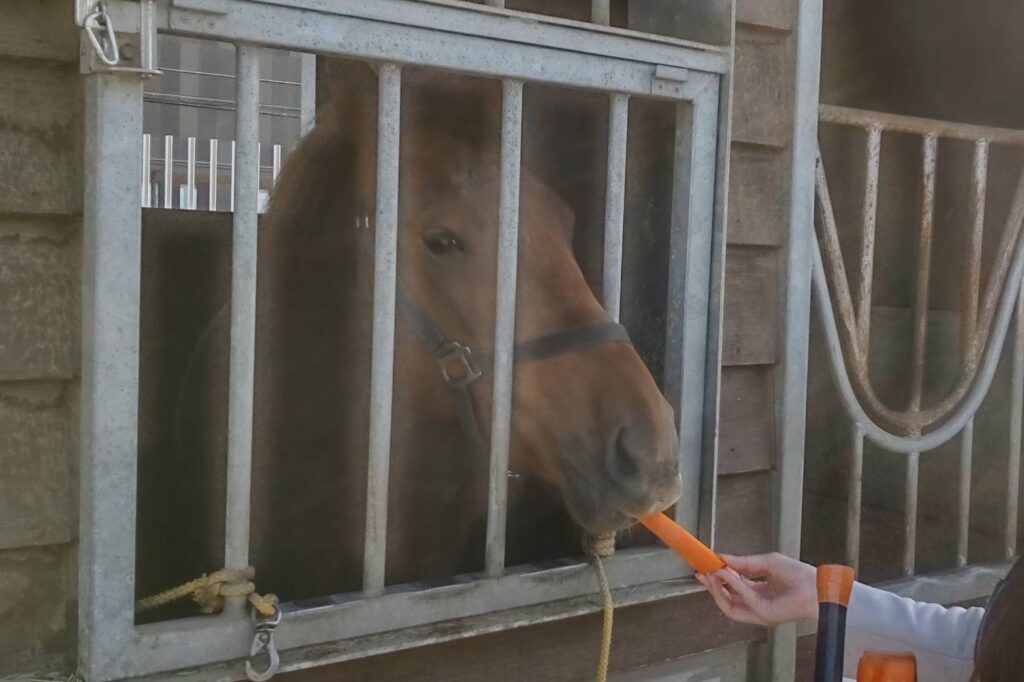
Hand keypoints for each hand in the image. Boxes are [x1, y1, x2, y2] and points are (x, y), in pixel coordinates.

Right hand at [696, 552, 817, 626]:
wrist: (816, 586)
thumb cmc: (799, 575)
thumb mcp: (766, 562)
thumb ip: (743, 563)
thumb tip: (722, 558)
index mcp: (759, 592)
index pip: (733, 588)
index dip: (718, 578)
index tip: (706, 567)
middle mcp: (757, 604)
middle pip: (727, 599)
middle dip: (712, 587)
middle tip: (702, 573)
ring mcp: (759, 612)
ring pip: (729, 605)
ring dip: (717, 589)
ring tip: (710, 574)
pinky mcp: (763, 615)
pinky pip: (742, 601)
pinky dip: (732, 587)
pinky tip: (726, 574)